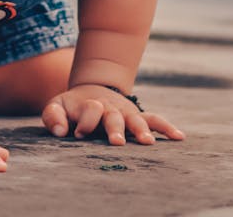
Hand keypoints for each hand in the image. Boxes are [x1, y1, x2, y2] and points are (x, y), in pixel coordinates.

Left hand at [42, 84, 184, 145]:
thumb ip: (53, 116)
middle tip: (116, 142)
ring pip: (135, 119)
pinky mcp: (137, 116)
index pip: (90, 111)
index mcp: (90, 105)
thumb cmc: (73, 106)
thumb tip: (60, 132)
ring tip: (148, 142)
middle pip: (113, 117)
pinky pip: (154, 119)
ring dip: (141, 130)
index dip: (85, 121)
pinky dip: (166, 126)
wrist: (91, 90)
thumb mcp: (57, 105)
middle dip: (115, 128)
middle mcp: (110, 108)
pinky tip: (179, 137)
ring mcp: (125, 112)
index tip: (78, 134)